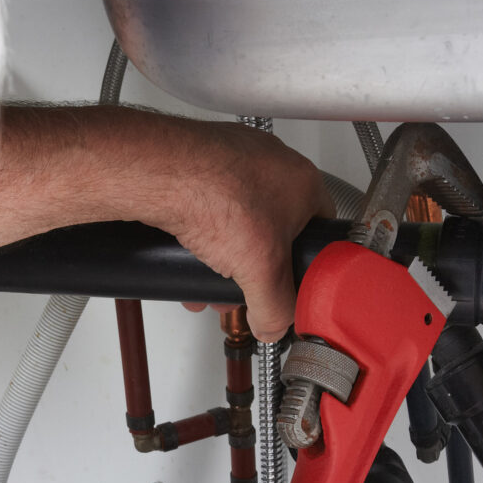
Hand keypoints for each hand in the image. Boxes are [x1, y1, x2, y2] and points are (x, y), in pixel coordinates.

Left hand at [137, 118, 332, 340]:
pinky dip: (198, 228)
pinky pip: (207, 201)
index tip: (295, 278)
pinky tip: (184, 250)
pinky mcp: (201, 159)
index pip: (322, 229)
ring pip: (237, 217)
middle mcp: (273, 163)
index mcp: (304, 182)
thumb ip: (276, 308)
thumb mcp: (262, 272)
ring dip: (222, 251)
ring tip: (205, 274)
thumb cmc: (217, 197)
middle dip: (255, 263)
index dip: (309, 259)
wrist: (161, 171)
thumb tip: (274, 324)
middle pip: (273, 227)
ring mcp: (235, 157)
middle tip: (243, 283)